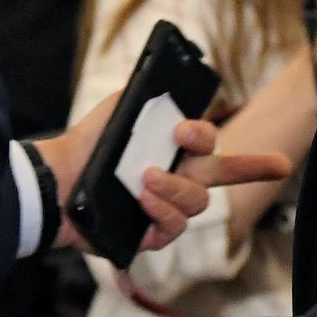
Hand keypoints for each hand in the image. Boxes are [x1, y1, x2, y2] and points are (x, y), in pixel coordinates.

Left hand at [36, 92, 290, 253]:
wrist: (60, 180)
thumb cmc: (91, 144)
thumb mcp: (119, 110)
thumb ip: (149, 98)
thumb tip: (171, 82)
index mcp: (175, 146)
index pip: (209, 141)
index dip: (206, 134)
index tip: (183, 130)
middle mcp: (179, 177)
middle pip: (225, 174)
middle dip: (256, 167)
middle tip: (229, 152)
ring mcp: (168, 206)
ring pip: (198, 200)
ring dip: (173, 185)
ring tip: (145, 177)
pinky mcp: (152, 234)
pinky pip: (175, 225)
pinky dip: (160, 210)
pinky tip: (142, 200)